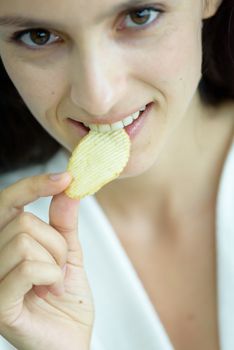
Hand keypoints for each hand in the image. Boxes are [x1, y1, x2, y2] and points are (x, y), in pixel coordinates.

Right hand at [0, 173, 93, 349]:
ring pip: (25, 240)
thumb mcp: (68, 253)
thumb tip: (66, 190)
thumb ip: (64, 223)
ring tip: (53, 282)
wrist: (71, 339)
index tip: (65, 178)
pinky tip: (48, 292)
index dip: (34, 185)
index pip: (8, 200)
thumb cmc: (66, 299)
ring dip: (54, 261)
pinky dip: (50, 275)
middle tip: (60, 266)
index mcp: (7, 243)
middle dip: (55, 242)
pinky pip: (28, 266)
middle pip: (24, 220)